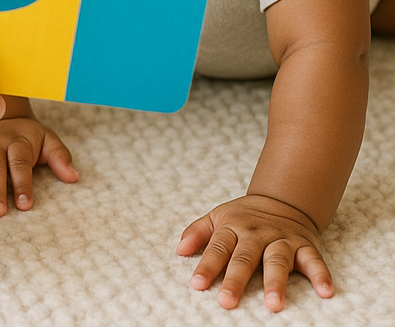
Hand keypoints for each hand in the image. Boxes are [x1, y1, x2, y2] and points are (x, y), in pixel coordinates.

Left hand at [177, 194, 331, 310]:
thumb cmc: (244, 217)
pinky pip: (314, 261)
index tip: (196, 285)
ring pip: (278, 260)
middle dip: (235, 280)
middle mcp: (257, 234)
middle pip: (245, 258)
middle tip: (227, 301)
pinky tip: (325, 292)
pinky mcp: (305, 246)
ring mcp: (282, 239)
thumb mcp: (218, 218)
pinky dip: (321, 274)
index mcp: (233, 227)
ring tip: (273, 305)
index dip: (206, 266)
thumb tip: (179, 250)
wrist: (282, 200)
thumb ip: (198, 232)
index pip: (217, 248)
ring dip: (276, 282)